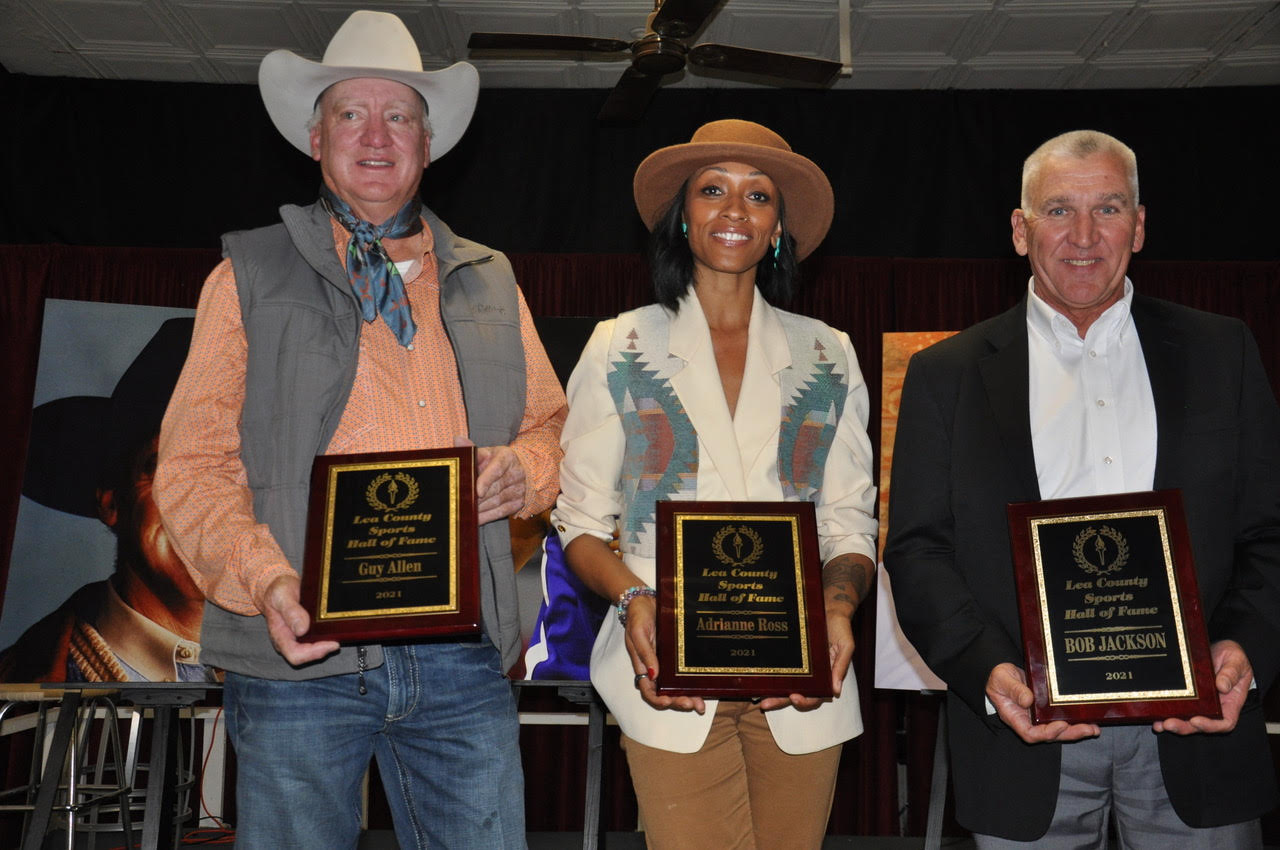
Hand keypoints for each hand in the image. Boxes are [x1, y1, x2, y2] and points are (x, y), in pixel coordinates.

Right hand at [257, 574, 339, 665]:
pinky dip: (327, 637)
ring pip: (314, 650)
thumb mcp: (281, 595)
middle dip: (324, 649)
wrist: (281, 586)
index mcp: (279, 635)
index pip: (295, 654)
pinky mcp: (306, 632)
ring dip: (327, 644)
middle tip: (338, 639)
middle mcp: (289, 640)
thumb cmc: (278, 591)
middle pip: (307, 655)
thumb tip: (301, 629)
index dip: (313, 653)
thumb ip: (290, 611)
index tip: (331, 644)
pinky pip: (317, 640)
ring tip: (338, 633)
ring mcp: (297, 637)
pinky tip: (334, 629)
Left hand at [463, 439, 526, 523]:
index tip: (477, 491)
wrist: (522, 469)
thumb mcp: (487, 452)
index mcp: (507, 457)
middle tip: (462, 504)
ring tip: (466, 512)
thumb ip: (471, 448)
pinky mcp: (519, 502)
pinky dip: (488, 517)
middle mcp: (516, 473)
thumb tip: (457, 439)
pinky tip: (476, 519)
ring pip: (498, 502)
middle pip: (496, 488)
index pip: (497, 468)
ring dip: (481, 509)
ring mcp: (520, 489)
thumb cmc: (498, 461)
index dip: (487, 480)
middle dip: (479, 499)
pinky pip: (502, 511)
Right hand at [624, 595, 705, 714]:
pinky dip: (694, 686)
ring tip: (699, 705)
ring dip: (688, 698)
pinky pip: (685, 676)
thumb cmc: (638, 617)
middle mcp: (655, 670)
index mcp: (642, 668)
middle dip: (677, 702)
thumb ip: (645, 654)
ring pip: (677, 689)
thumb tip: (653, 675)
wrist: (647, 602)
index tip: (668, 701)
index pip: (648, 691)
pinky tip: (703, 692)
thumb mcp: (638, 634)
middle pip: (665, 694)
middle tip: (691, 704)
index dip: (658, 700)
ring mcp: (667, 666)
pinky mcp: (677, 659)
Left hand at [759, 610, 853, 711]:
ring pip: (786, 685)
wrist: (831, 608)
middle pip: (796, 694)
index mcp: (827, 676)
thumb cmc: (841, 627)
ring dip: (774, 694)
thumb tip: (836, 690)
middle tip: (766, 704)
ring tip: (760, 699)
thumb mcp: (846, 646)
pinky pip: (781, 669)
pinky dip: (771, 676)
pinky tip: (759, 678)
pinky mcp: (791, 656)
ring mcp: (801, 667)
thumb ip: (841, 667)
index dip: (806, 701)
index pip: (816, 696)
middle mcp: (812, 675)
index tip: (795, 697)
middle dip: (781, 701)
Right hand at [987, 662, 1099, 742]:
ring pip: (1059, 729)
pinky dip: (1075, 720)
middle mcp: (1029, 720)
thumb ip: (1014, 689)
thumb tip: (1029, 700)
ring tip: (1093, 728)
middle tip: (1087, 729)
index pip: (1030, 733)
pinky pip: (1061, 718)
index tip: (1060, 725)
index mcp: (1015, 717)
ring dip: (1077, 730)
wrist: (1002, 672)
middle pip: (1050, 735)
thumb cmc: (998, 677)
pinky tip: (1089, 719)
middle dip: (1070, 734)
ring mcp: (1039, 716)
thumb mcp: (1002, 680)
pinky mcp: (1047, 709)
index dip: (1046, 733)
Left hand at [1153, 640, 1251, 734]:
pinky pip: (1176, 709)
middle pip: (1199, 725)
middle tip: (1169, 724)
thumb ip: (1231, 673)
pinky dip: (1165, 714)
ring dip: (1172, 724)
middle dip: (1184, 726)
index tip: (1196, 721)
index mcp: (1229, 703)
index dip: (1210, 725)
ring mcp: (1198, 704)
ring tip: (1159, 724)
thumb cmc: (1233, 659)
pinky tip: (1154, 716)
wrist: (1219, 649)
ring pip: (1186, 720)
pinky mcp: (1185, 697)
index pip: (1224, 722)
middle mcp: (1213, 708)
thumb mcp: (1236, 662)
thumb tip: (1222, 686)